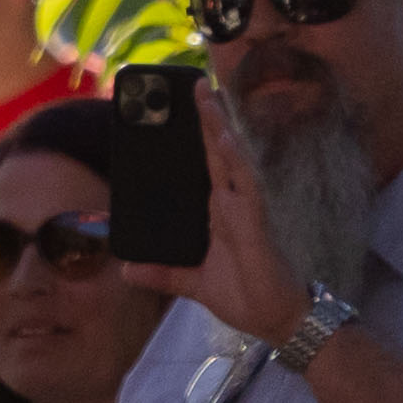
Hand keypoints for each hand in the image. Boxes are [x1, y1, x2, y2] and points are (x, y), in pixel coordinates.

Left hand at [189, 66, 306, 344]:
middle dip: (207, 118)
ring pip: (232, 160)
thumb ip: (162, 273)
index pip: (204, 164)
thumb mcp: (192, 283)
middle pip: (217, 152)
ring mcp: (246, 211)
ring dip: (220, 128)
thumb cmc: (245, 294)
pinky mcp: (256, 225)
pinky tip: (226, 141)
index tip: (180, 108)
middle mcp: (232, 203)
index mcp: (218, 211)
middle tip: (194, 83)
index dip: (196, 136)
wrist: (276, 320)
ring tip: (208, 96)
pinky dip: (237, 163)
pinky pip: (247, 187)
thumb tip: (126, 270)